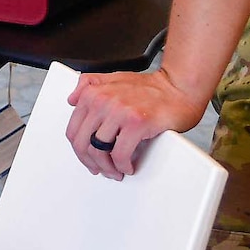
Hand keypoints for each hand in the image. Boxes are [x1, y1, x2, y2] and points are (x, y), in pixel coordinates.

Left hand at [64, 68, 209, 179]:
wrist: (178, 88)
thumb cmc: (150, 88)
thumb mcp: (114, 79)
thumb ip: (90, 85)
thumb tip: (72, 99)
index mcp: (93, 92)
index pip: (73, 130)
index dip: (79, 150)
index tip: (87, 158)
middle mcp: (103, 100)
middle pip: (82, 143)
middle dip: (90, 162)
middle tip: (100, 169)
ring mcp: (119, 111)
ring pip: (99, 150)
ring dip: (107, 167)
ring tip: (116, 170)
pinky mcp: (136, 123)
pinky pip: (120, 154)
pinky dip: (122, 165)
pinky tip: (127, 166)